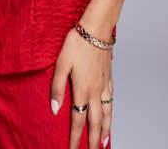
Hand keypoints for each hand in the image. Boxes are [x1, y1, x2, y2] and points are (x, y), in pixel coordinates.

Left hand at [50, 26, 112, 148]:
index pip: (78, 120)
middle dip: (93, 139)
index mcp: (82, 89)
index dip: (75, 137)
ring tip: (104, 142)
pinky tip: (110, 113)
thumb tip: (55, 110)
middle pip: (95, 121)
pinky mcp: (109, 76)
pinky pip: (112, 100)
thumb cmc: (76, 43)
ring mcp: (104, 84)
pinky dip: (112, 112)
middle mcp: (95, 91)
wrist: (96, 29)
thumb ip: (57, 88)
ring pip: (107, 113)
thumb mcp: (61, 64)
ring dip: (105, 130)